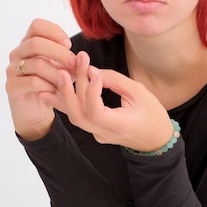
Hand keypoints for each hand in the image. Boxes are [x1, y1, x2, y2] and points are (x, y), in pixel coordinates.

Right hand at [6, 18, 75, 139]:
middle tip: (73, 63)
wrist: (36, 112)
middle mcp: (18, 54)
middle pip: (36, 43)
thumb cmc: (49, 86)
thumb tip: (81, 57)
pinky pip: (33, 82)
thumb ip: (68, 60)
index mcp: (29, 44)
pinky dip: (49, 86)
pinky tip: (54, 91)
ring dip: (56, 73)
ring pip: (36, 64)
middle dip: (59, 53)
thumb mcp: (62, 69)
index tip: (69, 45)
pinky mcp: (12, 87)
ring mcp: (12, 70)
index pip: (37, 26)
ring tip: (65, 82)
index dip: (55, 32)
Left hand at [40, 51, 173, 150]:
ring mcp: (98, 134)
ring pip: (74, 116)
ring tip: (58, 74)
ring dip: (65, 95)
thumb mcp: (140, 93)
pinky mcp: (95, 130)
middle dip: (71, 89)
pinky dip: (66, 102)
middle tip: (68, 66)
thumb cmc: (153, 115)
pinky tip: (50, 92)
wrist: (157, 140)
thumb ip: (115, 80)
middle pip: (78, 114)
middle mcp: (105, 133)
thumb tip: (91, 70)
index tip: (96, 72)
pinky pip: (78, 117)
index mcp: (120, 126)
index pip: (95, 111)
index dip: (92, 91)